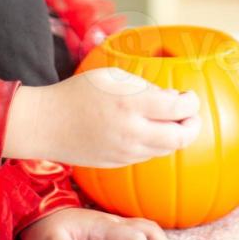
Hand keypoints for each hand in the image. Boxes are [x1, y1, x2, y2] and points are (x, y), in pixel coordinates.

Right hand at [2, 67, 201, 166]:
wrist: (46, 124)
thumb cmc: (77, 93)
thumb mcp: (112, 76)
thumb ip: (144, 85)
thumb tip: (171, 97)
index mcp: (132, 104)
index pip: (179, 107)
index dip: (191, 101)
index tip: (188, 95)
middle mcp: (132, 131)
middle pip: (181, 136)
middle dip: (192, 124)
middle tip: (190, 114)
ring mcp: (125, 151)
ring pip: (166, 149)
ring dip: (176, 135)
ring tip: (173, 121)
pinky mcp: (118, 163)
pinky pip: (148, 155)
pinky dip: (157, 144)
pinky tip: (151, 131)